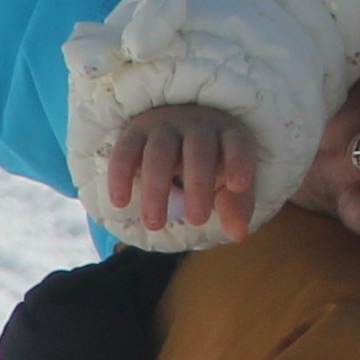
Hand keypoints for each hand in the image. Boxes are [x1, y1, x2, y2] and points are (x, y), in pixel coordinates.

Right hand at [105, 105, 259, 238]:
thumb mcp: (228, 182)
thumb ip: (235, 206)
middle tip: (197, 220)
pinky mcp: (135, 132)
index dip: (239, 161)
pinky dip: (120, 175)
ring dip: (156, 189)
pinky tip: (120, 202)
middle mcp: (197, 125)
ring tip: (154, 224)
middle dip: (198, 185)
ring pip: (159, 152)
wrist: (176, 130)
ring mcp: (164, 126)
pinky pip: (126, 150)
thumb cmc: (211, 163)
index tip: (238, 186)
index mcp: (228, 134)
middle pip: (198, 150)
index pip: (237, 143)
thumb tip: (238, 234)